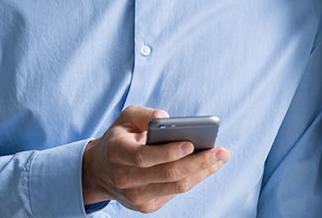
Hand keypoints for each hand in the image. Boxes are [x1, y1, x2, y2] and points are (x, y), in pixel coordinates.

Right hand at [82, 106, 230, 212]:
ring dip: (203, 172)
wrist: (100, 171)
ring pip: (177, 187)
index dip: (169, 152)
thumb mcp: (126, 118)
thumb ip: (146, 114)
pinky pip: (176, 192)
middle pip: (168, 174)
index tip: (191, 143)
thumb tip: (170, 119)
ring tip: (221, 157)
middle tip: (221, 151)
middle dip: (199, 162)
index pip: (144, 157)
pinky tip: (207, 166)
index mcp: (117, 153)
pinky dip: (194, 178)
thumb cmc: (119, 138)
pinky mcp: (146, 206)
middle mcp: (124, 179)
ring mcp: (136, 197)